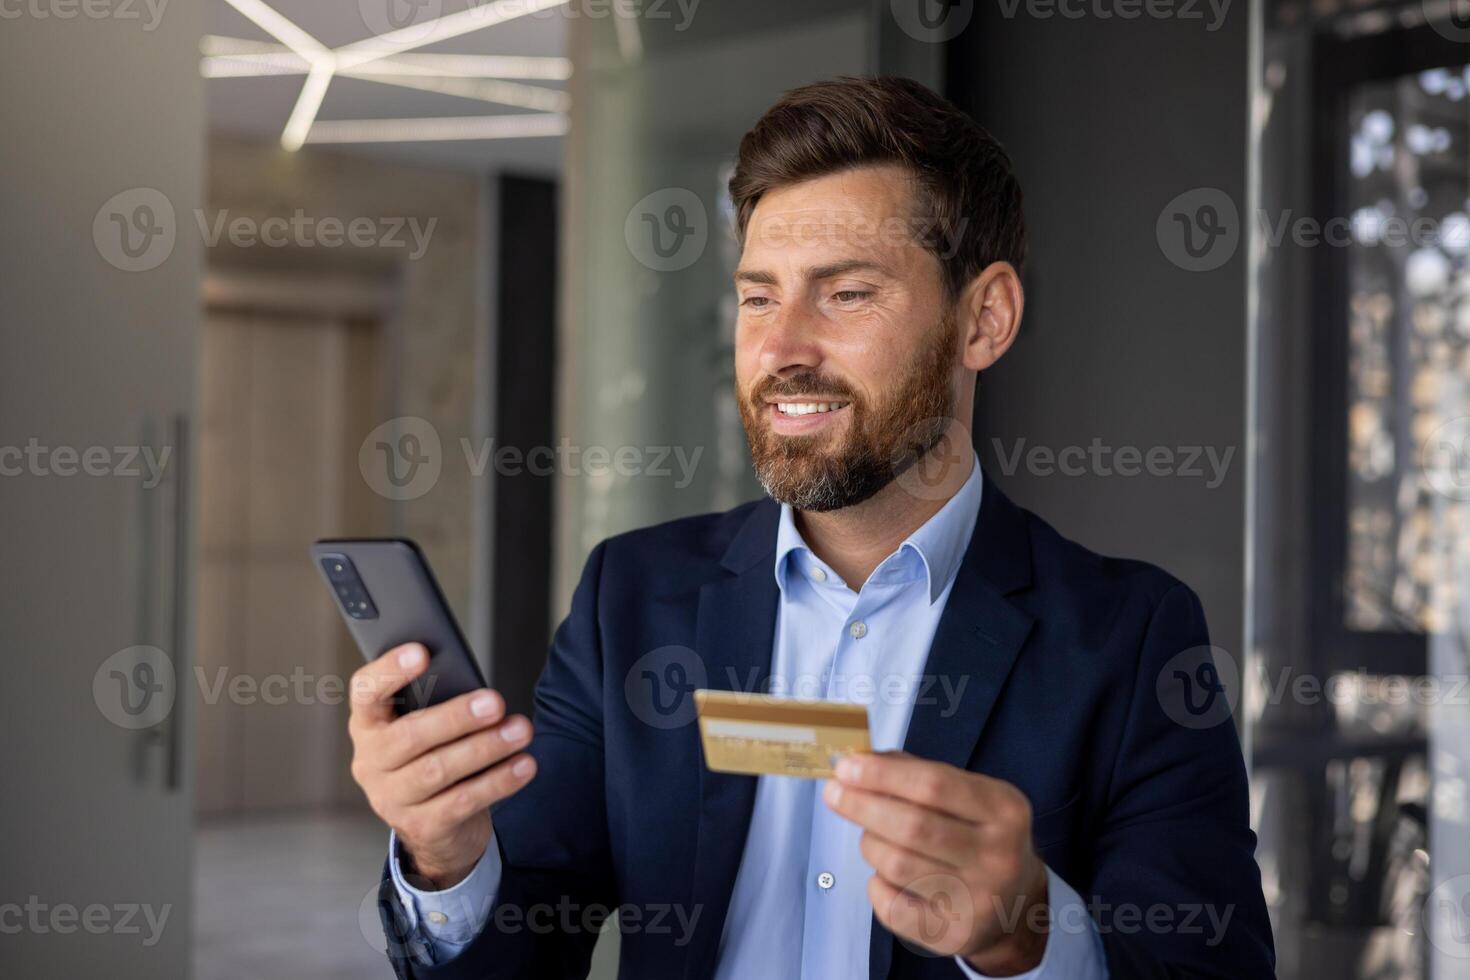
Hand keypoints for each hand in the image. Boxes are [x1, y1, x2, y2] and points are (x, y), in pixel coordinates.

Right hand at [348, 642, 536, 888]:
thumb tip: (477, 689)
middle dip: (456, 717)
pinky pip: (462, 801)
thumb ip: (437, 703)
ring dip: (484, 748)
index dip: (390, 670)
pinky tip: (523, 765)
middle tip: (495, 702)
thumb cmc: (433, 755)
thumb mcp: (427, 727)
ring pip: (438, 771)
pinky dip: (498, 781)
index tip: (422, 652)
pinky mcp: (421, 827)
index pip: (366, 691)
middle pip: (410, 736)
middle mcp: (371, 761)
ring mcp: (391, 798)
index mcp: (369, 724)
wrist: (434, 826)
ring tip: (520, 731)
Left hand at [823, 751, 1048, 975]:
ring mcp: (979, 900)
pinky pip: (892, 907)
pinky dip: (877, 885)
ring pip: (897, 864)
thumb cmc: (978, 836)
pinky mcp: (955, 935)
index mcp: (1004, 809)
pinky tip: (884, 875)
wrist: (1015, 905)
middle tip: (833, 793)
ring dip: (871, 844)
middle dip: (863, 806)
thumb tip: (859, 762)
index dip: (883, 775)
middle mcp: (999, 856)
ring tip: (872, 836)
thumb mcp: (967, 796)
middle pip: (913, 826)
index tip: (845, 767)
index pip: (934, 785)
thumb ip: (916, 774)